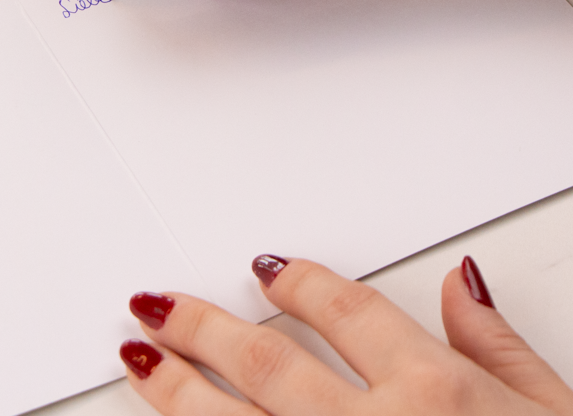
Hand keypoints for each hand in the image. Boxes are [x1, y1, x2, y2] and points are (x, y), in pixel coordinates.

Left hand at [120, 255, 572, 415]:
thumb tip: (459, 282)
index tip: (266, 268)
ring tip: (139, 358)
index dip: (301, 282)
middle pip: (269, 363)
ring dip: (179, 391)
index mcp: (438, 398)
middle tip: (160, 306)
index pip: (348, 311)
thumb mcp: (555, 415)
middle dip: (204, 328)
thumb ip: (498, 347)